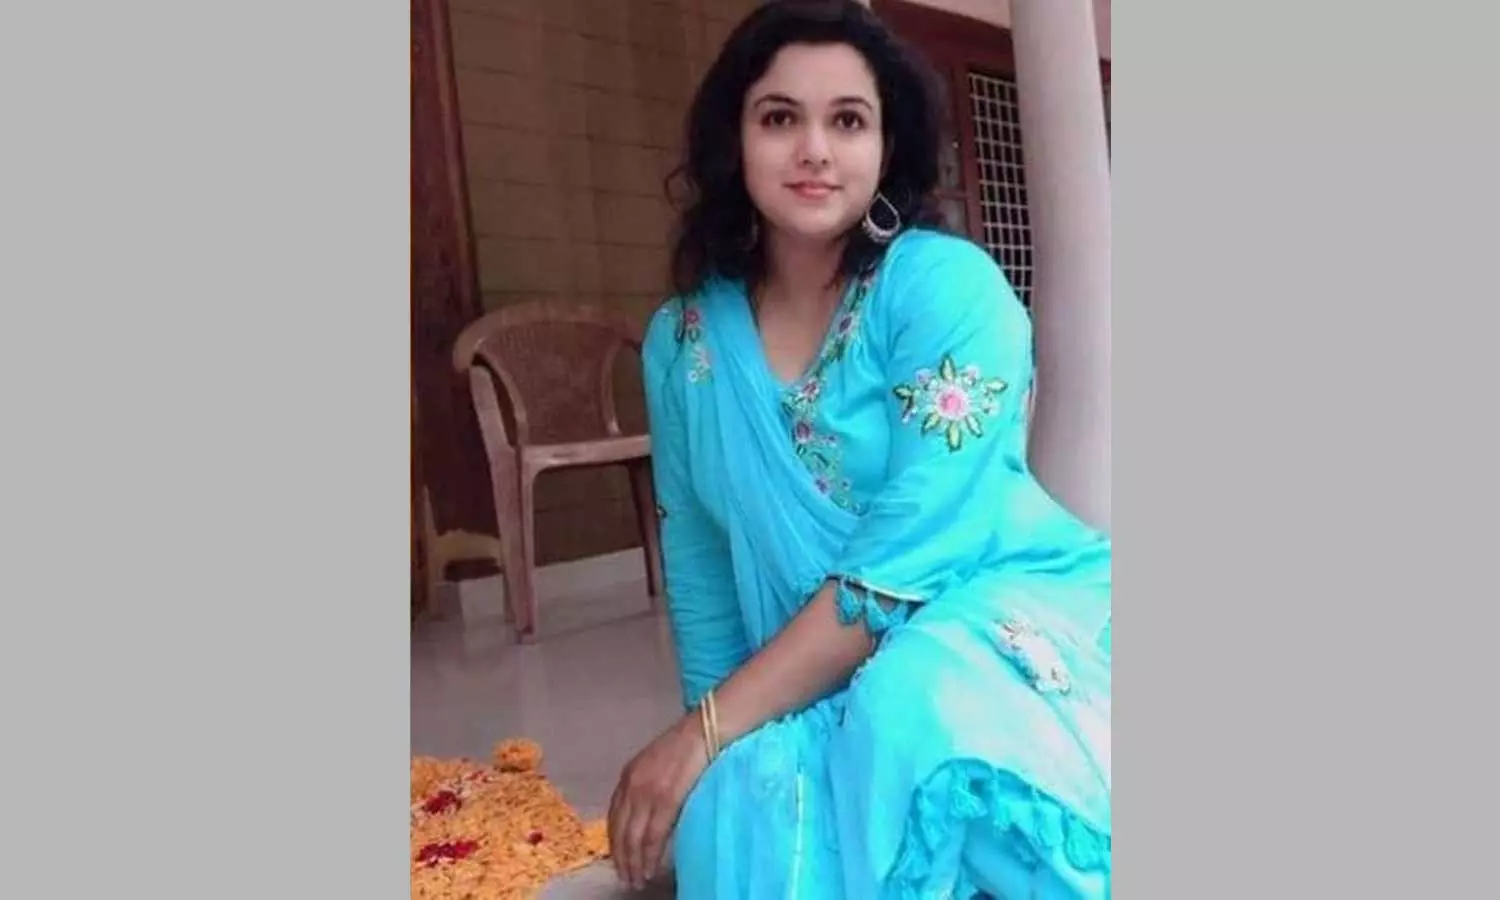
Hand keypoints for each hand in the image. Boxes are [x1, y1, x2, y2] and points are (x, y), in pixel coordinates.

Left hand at [607, 713, 708, 888]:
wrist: (705, 729)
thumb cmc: (687, 746)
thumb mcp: (656, 765)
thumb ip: (646, 788)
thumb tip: (646, 817)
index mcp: (627, 776)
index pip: (614, 818)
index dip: (615, 843)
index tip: (619, 861)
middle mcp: (631, 785)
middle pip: (620, 831)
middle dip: (621, 859)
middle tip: (626, 879)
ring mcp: (647, 792)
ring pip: (634, 838)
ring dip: (634, 863)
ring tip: (637, 880)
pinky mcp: (666, 799)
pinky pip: (653, 835)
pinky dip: (649, 856)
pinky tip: (650, 869)